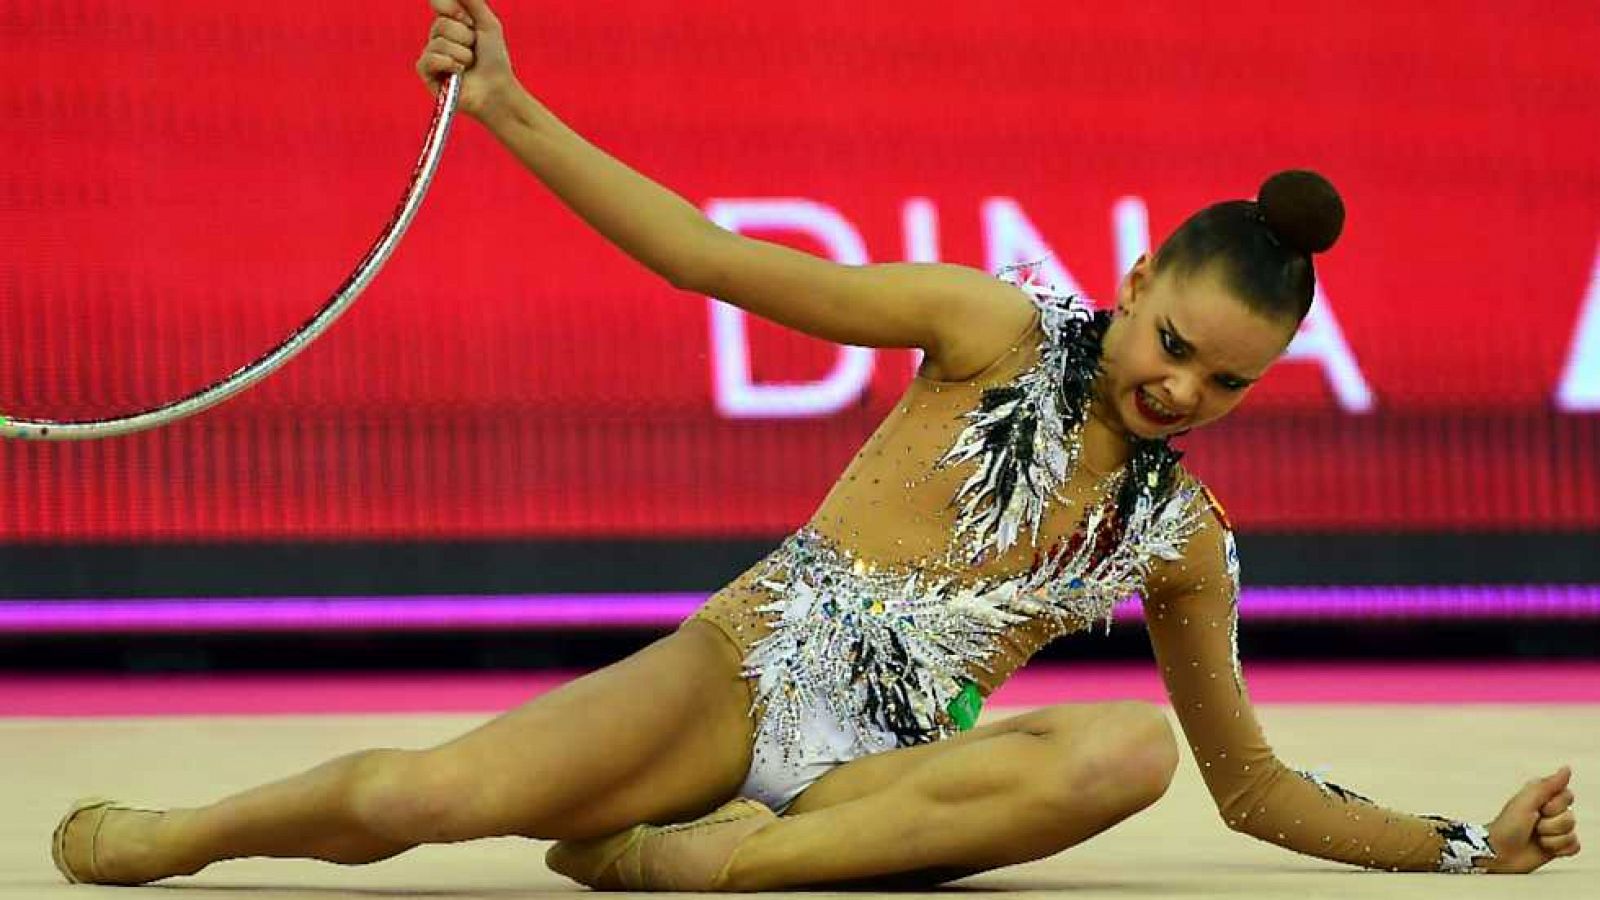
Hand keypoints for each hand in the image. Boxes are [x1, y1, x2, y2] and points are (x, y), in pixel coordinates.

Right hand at [416, 0, 519, 120]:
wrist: (498, 90)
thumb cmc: (494, 59)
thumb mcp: (487, 24)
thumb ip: (472, 2)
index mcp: (449, 23)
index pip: (438, 3)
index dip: (451, 8)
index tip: (467, 20)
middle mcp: (437, 37)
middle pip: (442, 25)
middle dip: (466, 38)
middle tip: (475, 51)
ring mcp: (430, 55)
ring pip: (440, 43)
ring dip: (463, 55)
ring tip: (470, 66)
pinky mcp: (426, 74)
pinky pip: (431, 59)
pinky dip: (450, 64)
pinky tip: (459, 74)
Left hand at [1484, 766, 1580, 872]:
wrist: (1500, 853)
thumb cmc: (1507, 826)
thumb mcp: (1525, 801)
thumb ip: (1548, 785)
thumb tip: (1566, 769)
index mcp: (1543, 797)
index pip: (1568, 796)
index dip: (1554, 805)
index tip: (1538, 808)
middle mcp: (1551, 812)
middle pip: (1570, 817)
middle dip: (1550, 824)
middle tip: (1533, 825)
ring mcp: (1556, 830)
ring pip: (1571, 833)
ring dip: (1551, 838)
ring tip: (1536, 836)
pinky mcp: (1559, 847)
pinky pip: (1574, 846)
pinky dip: (1558, 849)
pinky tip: (1545, 847)